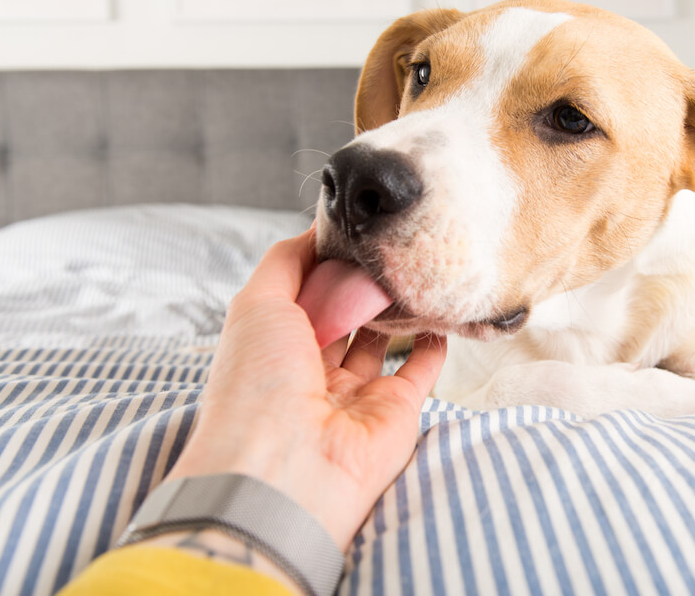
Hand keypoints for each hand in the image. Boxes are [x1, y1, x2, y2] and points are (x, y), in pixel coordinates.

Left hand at [163, 226, 445, 550]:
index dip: (323, 262)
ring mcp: (355, 393)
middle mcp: (311, 371)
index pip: (302, 295)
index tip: (350, 226)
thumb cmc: (257, 386)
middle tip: (385, 242)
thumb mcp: (254, 304)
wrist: (286, 468)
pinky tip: (439, 310)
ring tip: (412, 265)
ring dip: (395, 305)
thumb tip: (315, 232)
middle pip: (343, 314)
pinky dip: (433, 341)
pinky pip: (420, 370)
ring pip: (381, 338)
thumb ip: (285, 262)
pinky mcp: (396, 411)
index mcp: (272, 348)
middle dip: (360, 280)